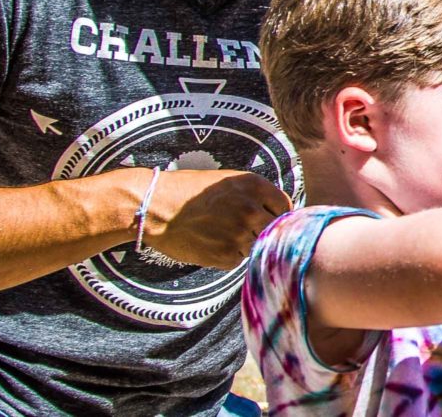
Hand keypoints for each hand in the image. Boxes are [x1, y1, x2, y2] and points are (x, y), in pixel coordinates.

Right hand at [141, 169, 291, 268]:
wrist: (156, 207)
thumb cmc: (188, 192)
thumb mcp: (227, 181)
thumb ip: (255, 195)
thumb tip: (277, 213)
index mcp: (255, 186)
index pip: (286, 206)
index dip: (277, 214)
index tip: (269, 219)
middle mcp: (252, 210)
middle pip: (275, 229)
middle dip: (263, 231)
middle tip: (244, 230)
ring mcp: (240, 235)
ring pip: (257, 246)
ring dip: (245, 244)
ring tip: (221, 234)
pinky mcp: (227, 256)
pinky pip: (239, 260)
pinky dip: (228, 256)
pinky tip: (211, 243)